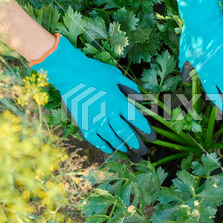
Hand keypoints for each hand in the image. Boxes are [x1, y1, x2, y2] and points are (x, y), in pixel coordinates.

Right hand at [31, 34, 154, 153]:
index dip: (146, 130)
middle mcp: (109, 114)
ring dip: (122, 146)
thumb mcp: (116, 75)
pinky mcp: (84, 124)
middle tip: (143, 151)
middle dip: (137, 144)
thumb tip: (139, 97)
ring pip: (112, 139)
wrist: (71, 73)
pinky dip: (104, 146)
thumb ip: (129, 86)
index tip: (151, 137)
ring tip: (128, 151)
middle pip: (126, 134)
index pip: (137, 120)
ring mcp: (96, 121)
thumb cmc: (95, 71)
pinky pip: (96, 140)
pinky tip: (110, 149)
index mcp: (119, 102)